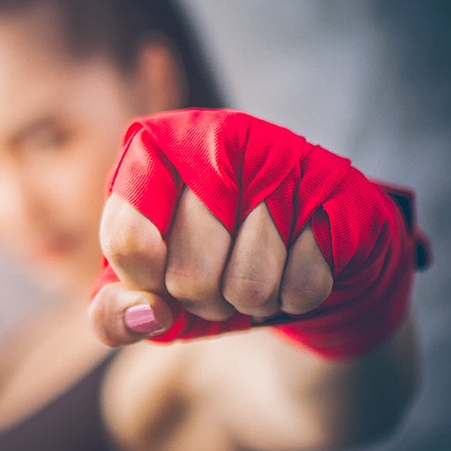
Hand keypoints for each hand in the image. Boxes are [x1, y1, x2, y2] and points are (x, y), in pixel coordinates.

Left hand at [89, 109, 417, 358]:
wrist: (294, 250)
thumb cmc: (205, 262)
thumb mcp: (146, 290)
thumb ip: (114, 311)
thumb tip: (147, 314)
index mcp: (152, 149)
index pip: (128, 239)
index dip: (145, 282)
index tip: (157, 277)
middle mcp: (215, 136)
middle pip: (189, 275)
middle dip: (202, 301)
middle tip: (214, 278)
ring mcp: (281, 157)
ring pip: (248, 285)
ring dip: (249, 303)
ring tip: (253, 272)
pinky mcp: (336, 188)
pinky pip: (302, 284)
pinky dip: (294, 297)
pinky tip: (294, 266)